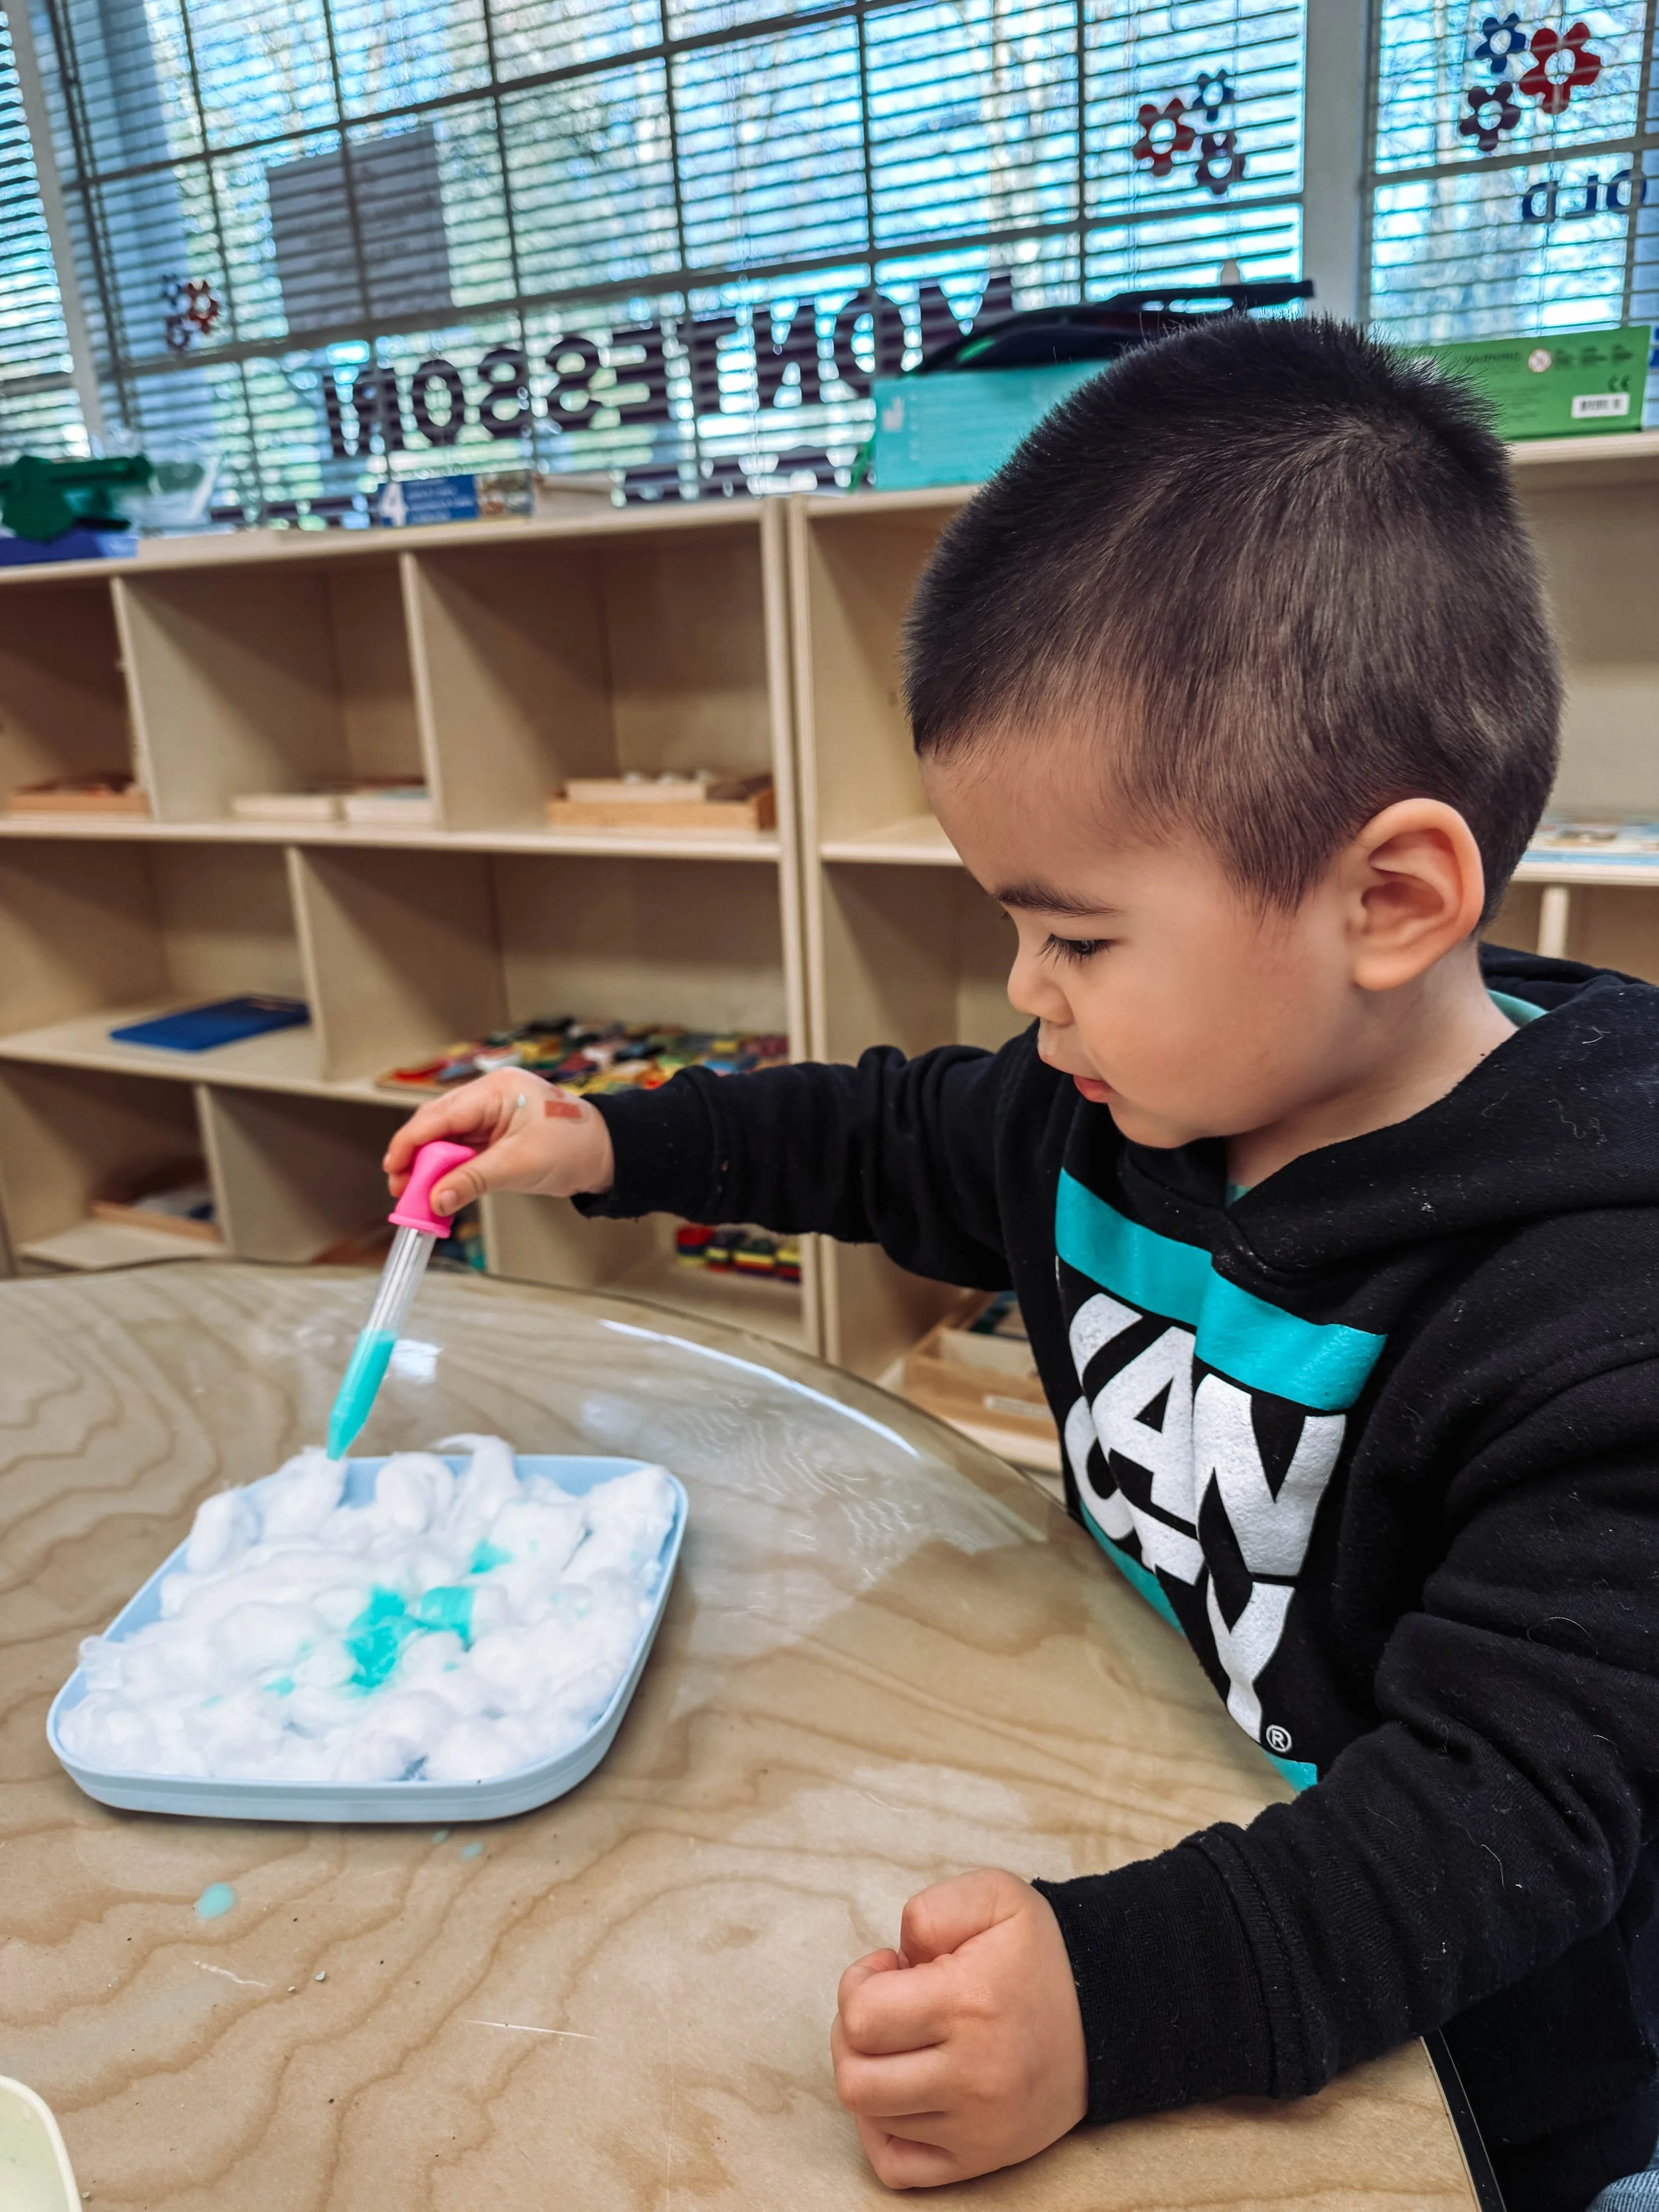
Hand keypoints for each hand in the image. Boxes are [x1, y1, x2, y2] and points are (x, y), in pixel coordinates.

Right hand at [383, 1070, 615, 1214]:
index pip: (441, 1114)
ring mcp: (492, 1115)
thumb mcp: (519, 1165)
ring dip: (431, 1166)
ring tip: (416, 1195)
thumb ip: (472, 1181)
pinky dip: (450, 1171)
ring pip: (447, 1139)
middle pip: (438, 1124)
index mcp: (496, 1090)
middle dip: (417, 1157)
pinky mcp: (496, 1134)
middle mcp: (489, 1097)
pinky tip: (439, 1190)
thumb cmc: (574, 1147)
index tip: (393, 1168)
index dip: (411, 1141)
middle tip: (401, 1188)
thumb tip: (436, 1200)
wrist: (606, 1155)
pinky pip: (463, 1150)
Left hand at [831, 1869, 1086, 2188]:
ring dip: (871, 2074)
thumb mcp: (995, 1897)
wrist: (1106, 2018)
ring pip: (871, 2117)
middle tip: (887, 2008)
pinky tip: (900, 2094)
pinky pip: (896, 2167)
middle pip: (856, 2078)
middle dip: (854, 2034)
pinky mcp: (981, 2159)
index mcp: (969, 2005)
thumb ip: (930, 1911)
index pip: (861, 2017)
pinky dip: (882, 2133)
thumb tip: (895, 1960)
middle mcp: (973, 2076)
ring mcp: (977, 2127)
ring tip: (903, 2043)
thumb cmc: (1039, 1957)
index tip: (890, 1971)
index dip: (859, 1984)